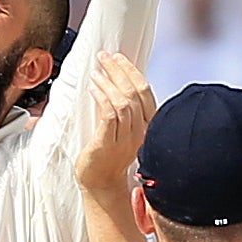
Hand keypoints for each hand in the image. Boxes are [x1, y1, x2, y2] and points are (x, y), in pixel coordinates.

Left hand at [76, 51, 155, 193]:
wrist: (100, 184)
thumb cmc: (108, 155)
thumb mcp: (121, 128)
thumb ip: (122, 109)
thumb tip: (113, 82)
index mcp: (146, 126)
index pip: (145, 92)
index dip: (132, 72)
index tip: (119, 58)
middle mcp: (139, 132)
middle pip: (135, 93)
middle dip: (119, 71)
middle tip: (105, 58)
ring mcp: (125, 139)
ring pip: (124, 103)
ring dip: (109, 83)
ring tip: (97, 72)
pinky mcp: (108, 145)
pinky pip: (110, 116)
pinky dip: (102, 98)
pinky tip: (94, 88)